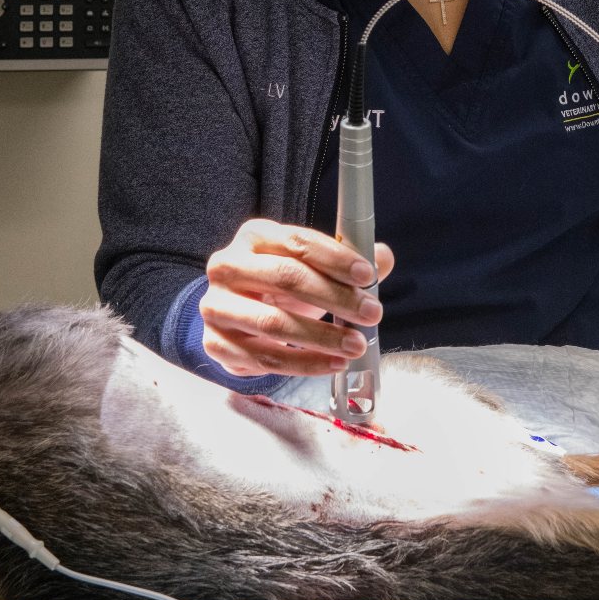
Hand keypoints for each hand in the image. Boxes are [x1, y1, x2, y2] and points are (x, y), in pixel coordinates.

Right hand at [200, 218, 394, 377]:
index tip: (368, 275)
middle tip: (372, 313)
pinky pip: (265, 359)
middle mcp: (228, 265)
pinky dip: (304, 364)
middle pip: (286, 277)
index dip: (335, 258)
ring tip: (356, 345)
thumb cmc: (278, 285)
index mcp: (254, 235)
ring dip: (322, 337)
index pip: (297, 241)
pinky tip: (333, 363)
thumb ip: (345, 261)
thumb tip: (383, 256)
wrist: (233, 315)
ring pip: (273, 322)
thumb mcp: (308, 267)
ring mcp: (217, 305)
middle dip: (335, 297)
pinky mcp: (215, 343)